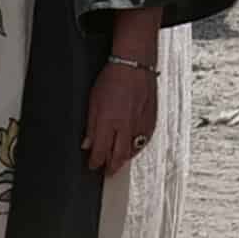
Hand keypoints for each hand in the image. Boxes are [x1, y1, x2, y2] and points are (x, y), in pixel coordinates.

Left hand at [85, 35, 161, 178]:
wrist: (134, 65)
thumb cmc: (113, 78)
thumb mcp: (93, 101)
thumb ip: (91, 125)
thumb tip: (87, 143)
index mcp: (108, 122)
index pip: (100, 151)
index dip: (95, 162)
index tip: (92, 165)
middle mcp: (125, 126)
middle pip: (118, 156)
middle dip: (111, 167)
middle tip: (107, 172)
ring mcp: (140, 124)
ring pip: (133, 151)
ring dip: (124, 159)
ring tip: (118, 162)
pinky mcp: (151, 119)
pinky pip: (145, 140)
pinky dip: (137, 147)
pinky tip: (133, 148)